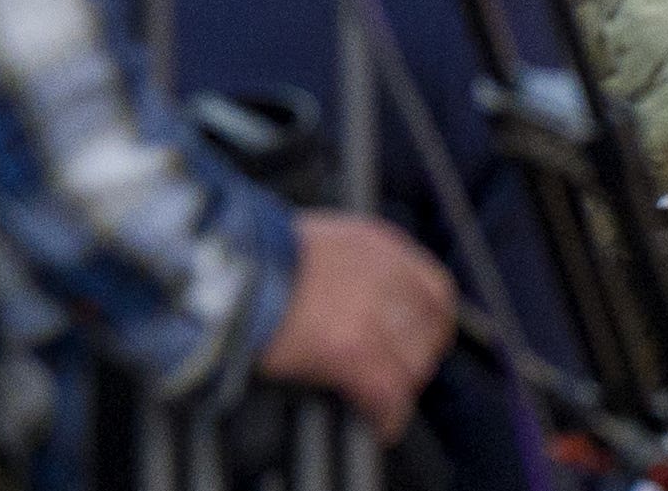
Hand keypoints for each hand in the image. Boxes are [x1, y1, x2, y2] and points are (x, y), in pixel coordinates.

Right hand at [258, 212, 457, 438]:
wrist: (233, 275)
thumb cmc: (259, 262)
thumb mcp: (322, 241)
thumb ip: (353, 265)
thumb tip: (360, 297)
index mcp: (380, 246)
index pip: (434, 290)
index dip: (434, 323)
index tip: (427, 340)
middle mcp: (386, 276)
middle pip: (428, 329)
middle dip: (419, 358)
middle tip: (403, 378)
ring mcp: (371, 313)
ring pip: (412, 362)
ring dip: (402, 388)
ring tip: (387, 403)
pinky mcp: (351, 348)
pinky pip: (387, 390)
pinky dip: (388, 414)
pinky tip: (382, 425)